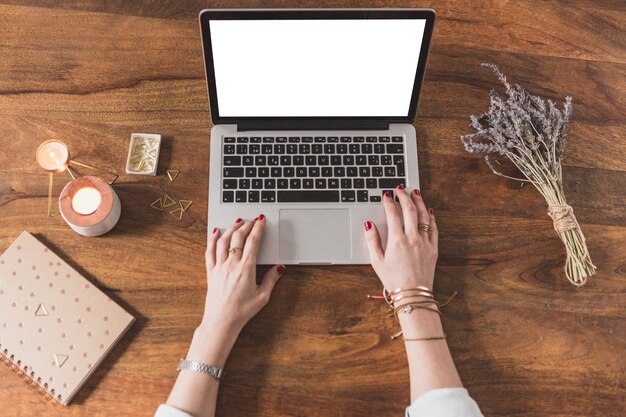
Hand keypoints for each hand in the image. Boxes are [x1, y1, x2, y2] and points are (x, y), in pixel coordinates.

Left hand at [202, 215, 284, 335]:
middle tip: (252, 220)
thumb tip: (279, 267)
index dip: (258, 228)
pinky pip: (209, 251)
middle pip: (238, 237)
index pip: (253, 242)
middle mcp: (231, 265)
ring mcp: (219, 267)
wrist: (221, 321)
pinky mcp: (211, 272)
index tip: (261, 221)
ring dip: (231, 228)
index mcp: (246, 269)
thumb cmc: (241, 311)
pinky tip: (216, 232)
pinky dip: (212, 239)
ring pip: (223, 240)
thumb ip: (271, 279)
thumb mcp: (262, 296)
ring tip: (237, 222)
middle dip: (246, 225)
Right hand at [364, 186, 437, 290]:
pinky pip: (434, 228)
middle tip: (400, 189)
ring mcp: (425, 243)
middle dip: (404, 196)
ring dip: (419, 202)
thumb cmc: (394, 280)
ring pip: (424, 215)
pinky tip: (428, 210)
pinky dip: (431, 217)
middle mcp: (413, 239)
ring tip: (415, 192)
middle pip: (409, 210)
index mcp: (397, 241)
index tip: (386, 195)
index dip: (388, 202)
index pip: (392, 214)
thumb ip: (372, 240)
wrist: (413, 295)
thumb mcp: (377, 261)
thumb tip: (368, 224)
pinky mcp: (433, 248)